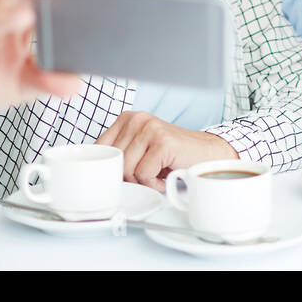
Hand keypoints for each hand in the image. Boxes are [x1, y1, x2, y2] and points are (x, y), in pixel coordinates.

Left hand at [95, 112, 236, 191]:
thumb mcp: (139, 148)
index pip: (99, 148)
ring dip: (143, 180)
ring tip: (157, 172)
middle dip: (130, 176)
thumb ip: (118, 153)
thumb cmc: (172, 155)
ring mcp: (150, 128)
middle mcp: (137, 119)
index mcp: (127, 118)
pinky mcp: (162, 142)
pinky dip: (154, 182)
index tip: (123, 172)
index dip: (110, 167)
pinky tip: (165, 174)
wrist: (207, 153)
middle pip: (114, 162)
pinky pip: (143, 175)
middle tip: (147, 172)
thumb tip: (95, 170)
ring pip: (127, 170)